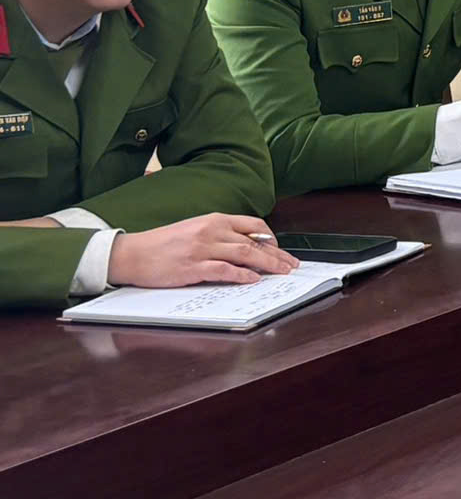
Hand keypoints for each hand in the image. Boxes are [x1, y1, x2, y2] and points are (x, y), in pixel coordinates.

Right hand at [106, 215, 298, 287]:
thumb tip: (246, 245)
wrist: (131, 253)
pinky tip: (253, 279)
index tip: (281, 250)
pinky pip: (224, 270)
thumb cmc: (162, 244)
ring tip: (281, 273)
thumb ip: (220, 234)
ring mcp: (203, 248)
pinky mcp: (193, 266)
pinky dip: (242, 275)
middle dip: (277, 255)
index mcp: (214, 219)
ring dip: (268, 265)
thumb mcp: (195, 229)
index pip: (253, 225)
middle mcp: (211, 231)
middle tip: (291, 265)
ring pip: (245, 254)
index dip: (272, 239)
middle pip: (254, 242)